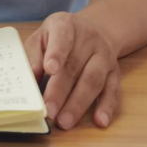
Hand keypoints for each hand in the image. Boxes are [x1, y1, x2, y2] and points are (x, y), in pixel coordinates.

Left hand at [25, 12, 119, 129]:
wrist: (90, 31)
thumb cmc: (57, 38)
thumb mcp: (41, 37)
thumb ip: (34, 55)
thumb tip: (32, 77)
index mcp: (65, 25)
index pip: (62, 38)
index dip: (56, 54)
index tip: (49, 69)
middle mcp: (88, 39)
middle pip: (74, 66)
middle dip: (60, 91)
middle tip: (49, 110)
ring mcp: (104, 56)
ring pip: (93, 80)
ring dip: (79, 103)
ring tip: (65, 121)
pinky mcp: (114, 73)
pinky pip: (113, 91)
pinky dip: (107, 107)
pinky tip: (100, 121)